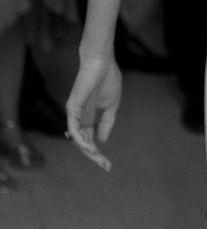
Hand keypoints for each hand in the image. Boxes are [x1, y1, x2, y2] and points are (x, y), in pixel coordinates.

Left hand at [65, 55, 121, 171]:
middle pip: (83, 142)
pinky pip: (74, 129)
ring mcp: (75, 114)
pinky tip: (91, 148)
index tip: (108, 164)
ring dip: (88, 151)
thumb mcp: (112, 106)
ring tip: (99, 158)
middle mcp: (80, 118)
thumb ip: (107, 123)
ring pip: (78, 139)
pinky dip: (81, 140)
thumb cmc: (107, 79)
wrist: (102, 63)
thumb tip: (102, 141)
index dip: (98, 152)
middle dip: (94, 156)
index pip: (90, 139)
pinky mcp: (72, 108)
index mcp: (89, 117)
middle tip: (106, 166)